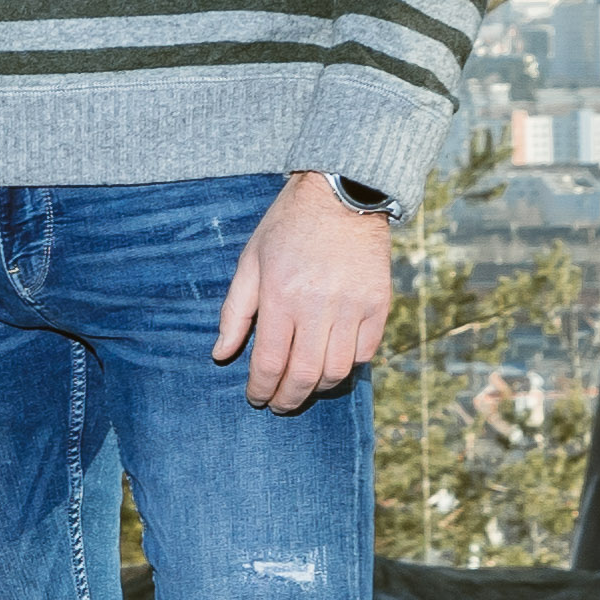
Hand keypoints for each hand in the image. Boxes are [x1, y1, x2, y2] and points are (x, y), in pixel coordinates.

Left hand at [212, 176, 393, 413]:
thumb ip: (235, 311)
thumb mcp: (251, 261)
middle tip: (280, 404)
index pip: (268, 362)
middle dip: (289, 399)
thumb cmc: (288, 226)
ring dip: (318, 388)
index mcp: (281, 296)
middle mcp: (318, 306)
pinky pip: (365, 353)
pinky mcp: (379, 304)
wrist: (341, 195)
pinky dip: (349, 367)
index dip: (260, 389)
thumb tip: (220, 355)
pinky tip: (333, 365)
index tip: (256, 398)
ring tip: (305, 388)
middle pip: (304, 375)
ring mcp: (352, 307)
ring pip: (337, 370)